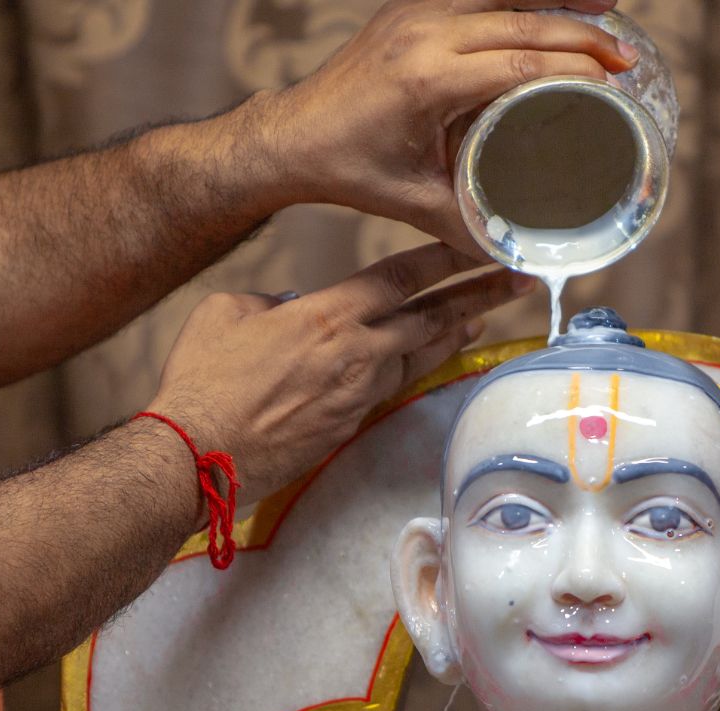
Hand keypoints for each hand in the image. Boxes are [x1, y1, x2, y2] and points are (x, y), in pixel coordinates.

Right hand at [149, 242, 533, 497]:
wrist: (200, 454)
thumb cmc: (203, 381)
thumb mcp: (228, 312)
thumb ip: (274, 301)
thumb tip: (293, 309)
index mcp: (329, 316)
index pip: (401, 277)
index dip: (446, 259)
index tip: (483, 246)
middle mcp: (357, 353)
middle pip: (432, 317)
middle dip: (480, 296)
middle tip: (518, 281)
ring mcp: (360, 393)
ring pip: (422, 354)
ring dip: (457, 333)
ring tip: (485, 318)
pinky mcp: (354, 424)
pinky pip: (397, 386)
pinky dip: (422, 368)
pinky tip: (434, 360)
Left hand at [253, 0, 637, 249]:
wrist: (294, 135)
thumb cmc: (351, 171)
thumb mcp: (416, 206)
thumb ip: (473, 230)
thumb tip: (525, 264)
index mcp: (425, 80)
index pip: (517, 65)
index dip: (571, 72)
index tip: (613, 87)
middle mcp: (422, 34)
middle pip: (521, 22)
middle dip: (582, 36)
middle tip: (628, 58)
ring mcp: (416, 12)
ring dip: (560, 2)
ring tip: (609, 13)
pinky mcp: (414, 6)